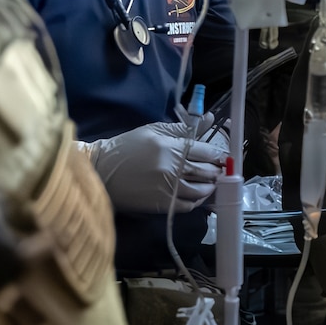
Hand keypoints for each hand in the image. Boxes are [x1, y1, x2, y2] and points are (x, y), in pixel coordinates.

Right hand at [86, 121, 227, 212]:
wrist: (101, 171)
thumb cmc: (127, 147)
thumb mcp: (153, 131)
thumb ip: (183, 127)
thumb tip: (210, 118)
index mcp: (171, 148)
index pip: (207, 152)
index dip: (219, 155)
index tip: (223, 157)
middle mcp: (172, 168)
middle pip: (207, 172)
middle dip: (217, 171)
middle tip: (218, 170)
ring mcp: (168, 188)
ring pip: (201, 191)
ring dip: (209, 187)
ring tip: (209, 183)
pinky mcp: (161, 204)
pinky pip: (188, 205)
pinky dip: (196, 201)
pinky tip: (195, 195)